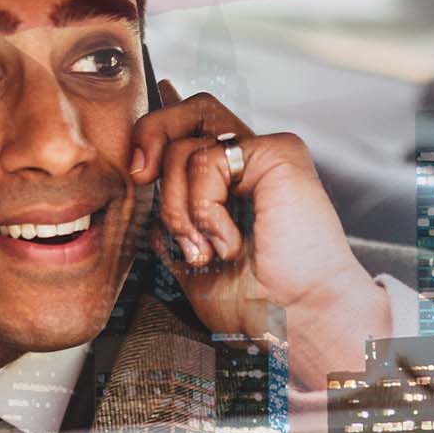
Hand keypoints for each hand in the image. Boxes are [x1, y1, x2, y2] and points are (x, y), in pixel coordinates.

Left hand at [130, 81, 387, 382]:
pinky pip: (208, 160)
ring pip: (185, 147)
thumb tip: (144, 183)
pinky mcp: (277, 153)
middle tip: (140, 177)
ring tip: (206, 250)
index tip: (138, 166)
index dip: (157, 128)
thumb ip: (170, 220)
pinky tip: (230, 242)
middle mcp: (250, 162)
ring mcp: (265, 155)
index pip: (192, 129)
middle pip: (188, 112)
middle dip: (150, 137)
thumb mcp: (189, 261)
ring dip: (179, 208)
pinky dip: (204, 208)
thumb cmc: (257, 304)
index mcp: (233, 183)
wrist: (295, 321)